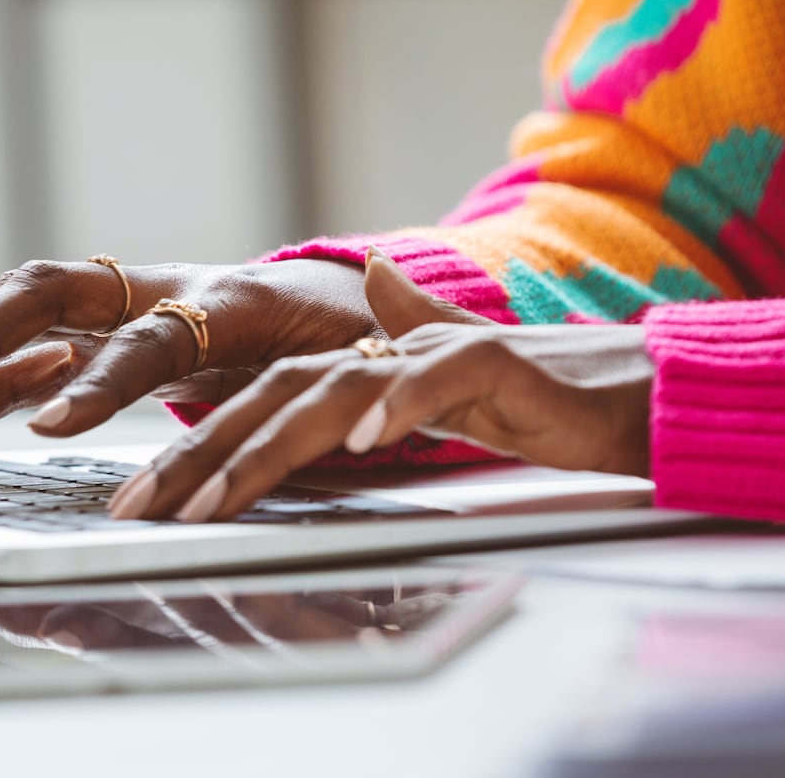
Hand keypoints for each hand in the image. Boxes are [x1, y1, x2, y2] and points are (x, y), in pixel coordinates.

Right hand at [0, 257, 375, 439]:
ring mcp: (128, 309)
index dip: (100, 379)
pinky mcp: (109, 337)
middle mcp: (162, 292)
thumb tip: (374, 329)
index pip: (149, 337)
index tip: (52, 423)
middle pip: (52, 291)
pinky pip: (35, 354)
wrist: (339, 305)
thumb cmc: (354, 328)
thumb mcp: (367, 340)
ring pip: (27, 314)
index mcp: (229, 296)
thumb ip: (365, 341)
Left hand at [106, 253, 653, 522]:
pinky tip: (360, 442)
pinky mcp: (497, 364)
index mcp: (371, 365)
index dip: (201, 443)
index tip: (144, 497)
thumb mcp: (451, 382)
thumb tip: (372, 279)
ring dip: (268, 443)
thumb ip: (406, 338)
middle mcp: (392, 351)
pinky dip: (396, 407)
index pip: (266, 398)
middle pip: (276, 392)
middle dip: (201, 452)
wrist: (643, 386)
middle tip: (142, 506)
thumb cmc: (546, 397)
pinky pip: (436, 383)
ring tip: (217, 494)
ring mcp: (440, 354)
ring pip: (333, 389)